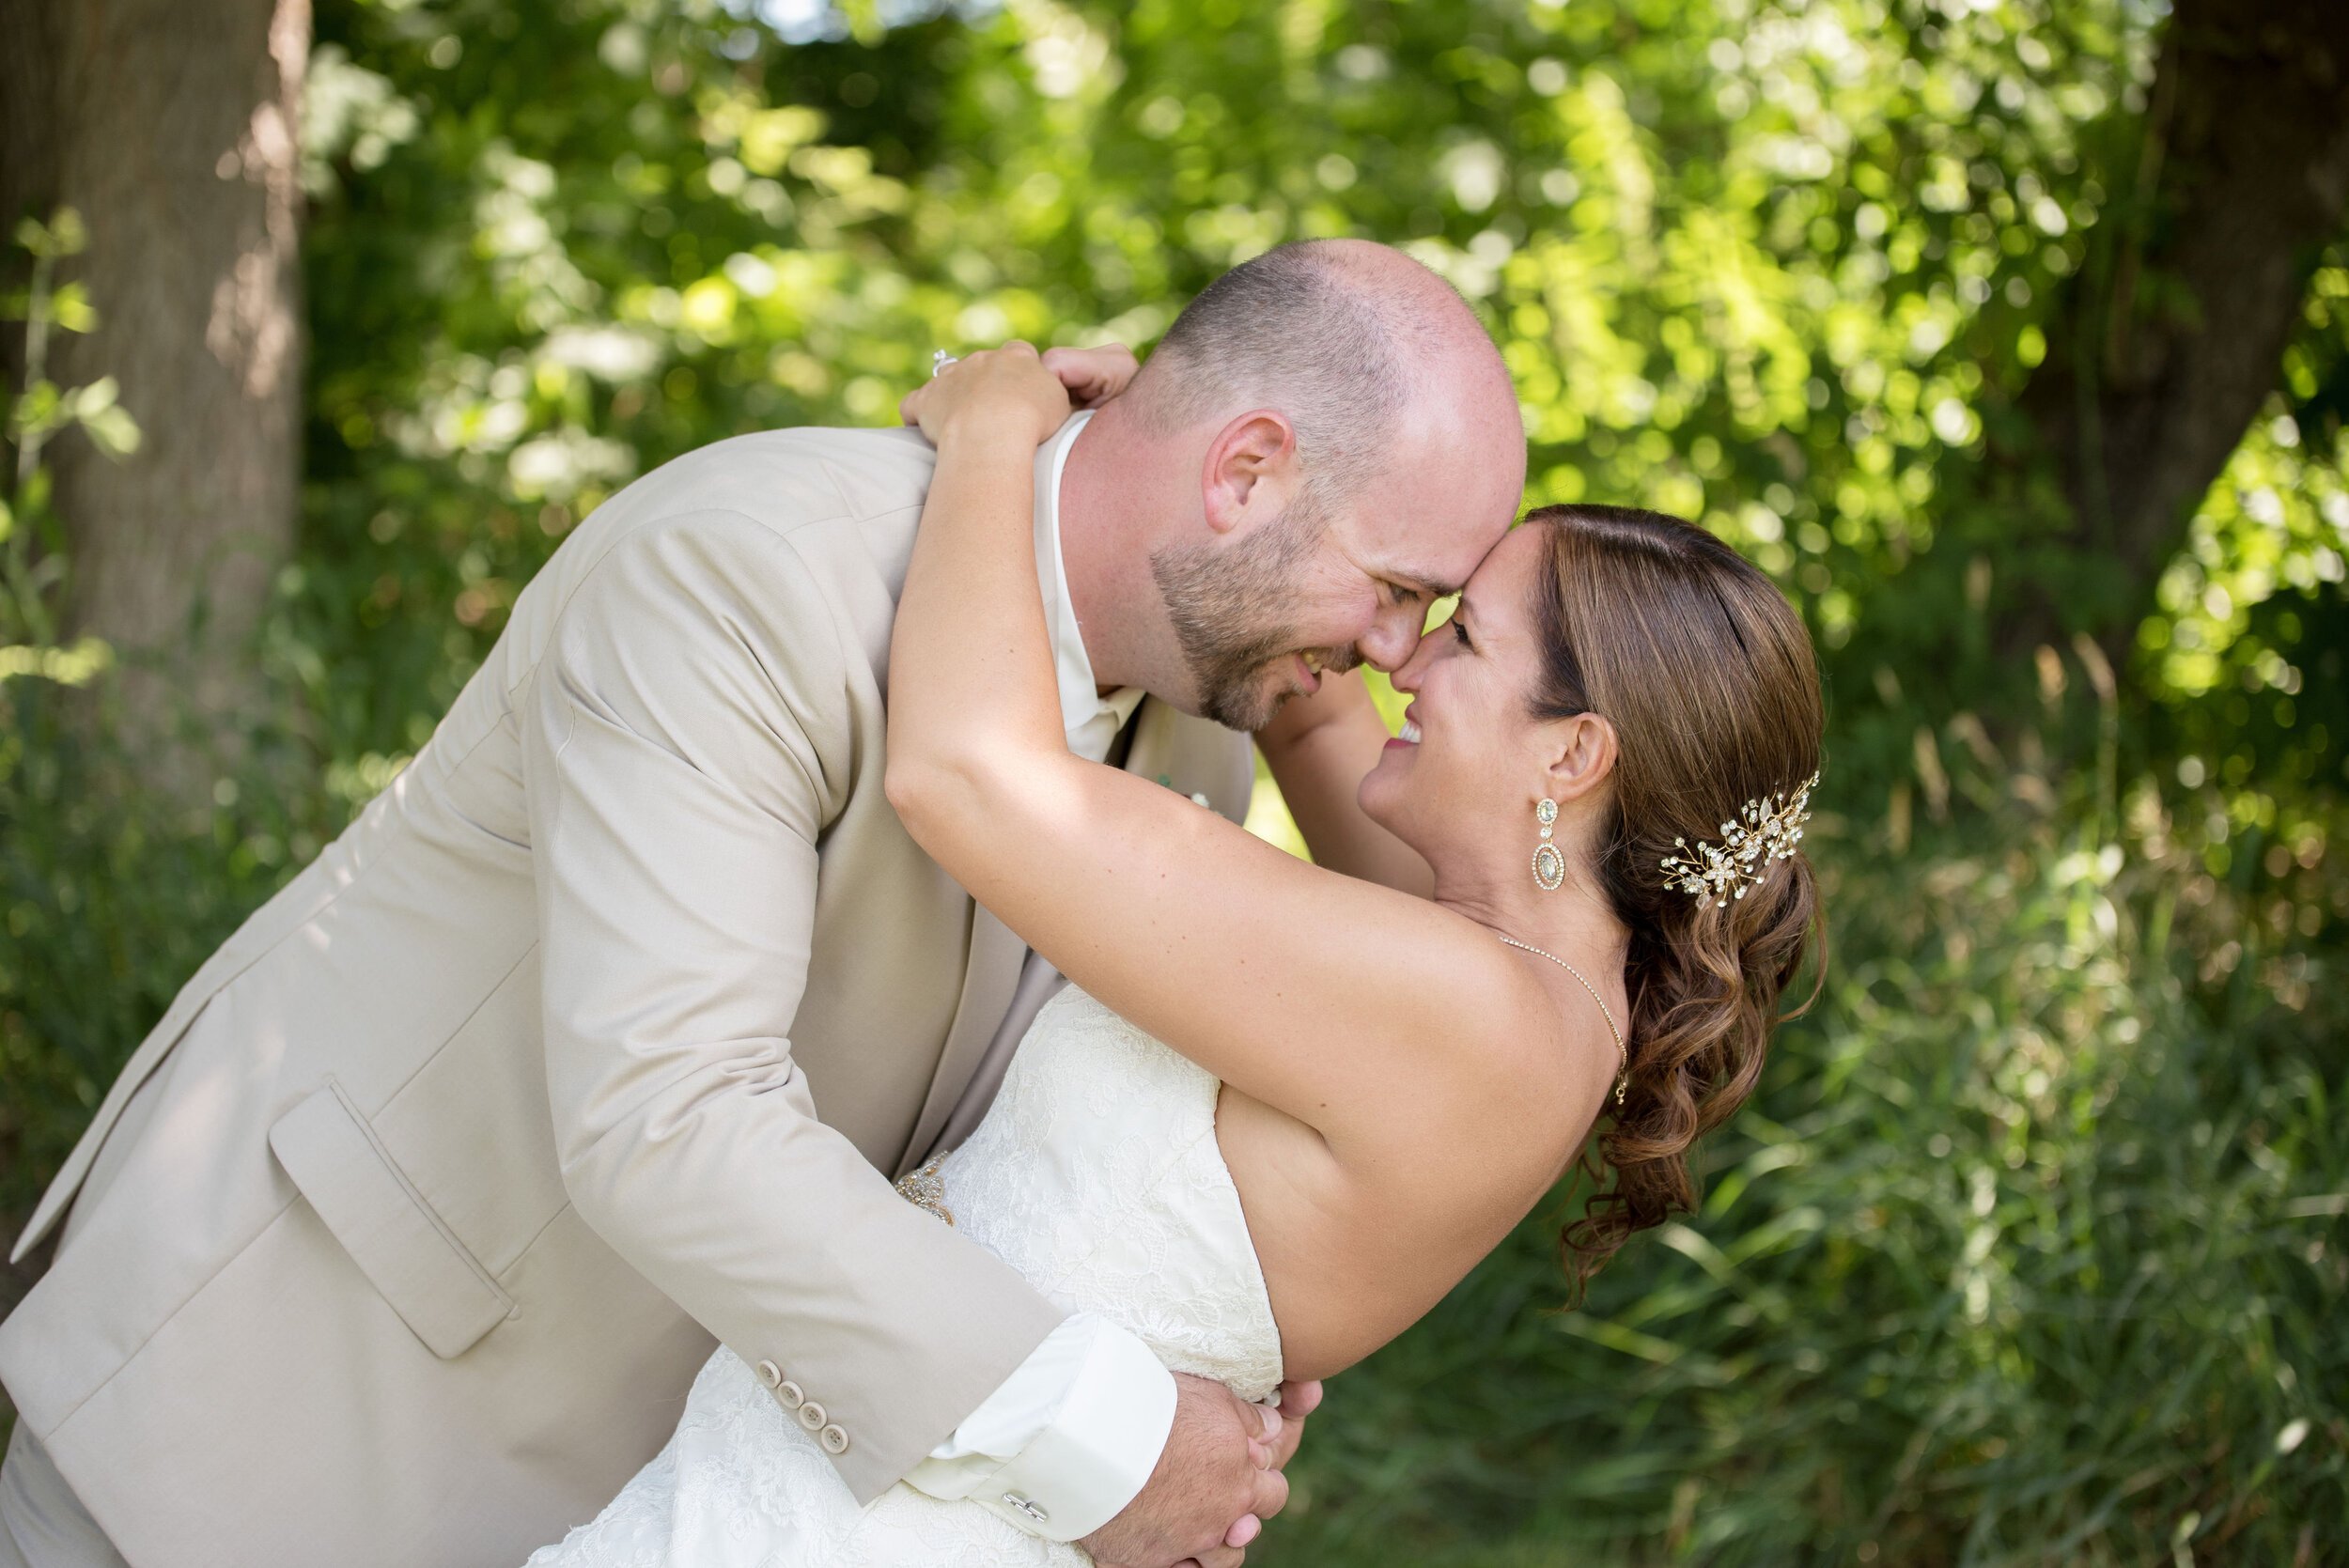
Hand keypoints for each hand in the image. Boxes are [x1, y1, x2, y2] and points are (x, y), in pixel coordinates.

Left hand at [897, 341, 1140, 448]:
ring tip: (962, 432)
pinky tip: (923, 433)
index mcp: (1018, 357)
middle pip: (983, 367)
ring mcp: (950, 378)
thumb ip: (1075, 396)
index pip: (1020, 357)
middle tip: (995, 423)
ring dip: (953, 401)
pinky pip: (915, 404)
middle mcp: (982, 360)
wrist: (993, 432)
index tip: (1025, 403)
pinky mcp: (924, 401)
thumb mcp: (1070, 405)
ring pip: (948, 383)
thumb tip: (1084, 400)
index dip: (1023, 380)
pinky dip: (918, 415)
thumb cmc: (1035, 422)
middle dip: (986, 388)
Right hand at [1082, 1373, 1291, 1567]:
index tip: (1240, 1464)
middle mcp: (1217, 1521)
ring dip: (1213, 1545)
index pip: (1274, 1492)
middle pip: (1247, 1531)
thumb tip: (1273, 1429)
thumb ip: (1250, 1419)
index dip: (1259, 1478)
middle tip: (1214, 1491)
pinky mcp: (1143, 1562)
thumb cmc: (1155, 1410)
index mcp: (1239, 1483)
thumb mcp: (1212, 1398)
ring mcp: (1182, 1545)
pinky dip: (1176, 1564)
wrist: (1095, 1437)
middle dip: (1240, 1513)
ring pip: (1219, 1562)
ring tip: (1193, 1522)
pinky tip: (1168, 1546)